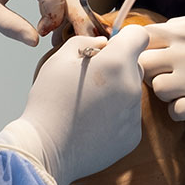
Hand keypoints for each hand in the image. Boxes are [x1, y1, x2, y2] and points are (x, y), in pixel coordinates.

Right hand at [0, 27, 149, 184]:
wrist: (45, 149)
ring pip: (131, 92)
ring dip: (117, 92)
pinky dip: (116, 116)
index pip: (139, 36)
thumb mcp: (59, 60)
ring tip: (88, 105)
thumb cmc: (48, 101)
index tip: (110, 48)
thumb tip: (103, 43)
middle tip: (91, 79)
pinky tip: (93, 123)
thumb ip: (85, 41)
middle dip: (118, 66)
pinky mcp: (132, 137)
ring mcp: (134, 115)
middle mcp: (132, 87)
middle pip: (136, 65)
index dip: (124, 37)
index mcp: (116, 63)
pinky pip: (129, 116)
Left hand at [142, 11, 184, 119]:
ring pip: (157, 89)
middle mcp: (183, 54)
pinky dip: (180, 110)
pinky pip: (173, 112)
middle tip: (167, 72)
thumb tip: (159, 33)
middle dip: (150, 69)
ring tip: (183, 88)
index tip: (156, 52)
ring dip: (166, 90)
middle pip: (143, 64)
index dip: (145, 45)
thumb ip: (183, 26)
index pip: (143, 36)